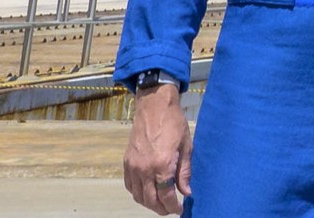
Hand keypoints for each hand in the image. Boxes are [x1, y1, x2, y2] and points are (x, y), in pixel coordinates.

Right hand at [121, 80, 190, 213]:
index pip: (166, 196)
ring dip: (149, 203)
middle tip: (170, 209)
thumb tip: (186, 192)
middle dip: (161, 209)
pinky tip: (146, 192)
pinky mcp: (126, 162)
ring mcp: (133, 166)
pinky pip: (129, 186)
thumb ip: (184, 172)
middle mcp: (144, 168)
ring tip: (160, 203)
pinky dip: (137, 193)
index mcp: (162, 165)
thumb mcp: (186, 147)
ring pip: (138, 196)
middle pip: (150, 200)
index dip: (173, 207)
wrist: (154, 106)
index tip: (179, 209)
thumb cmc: (174, 123)